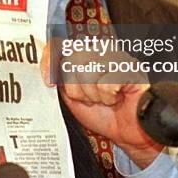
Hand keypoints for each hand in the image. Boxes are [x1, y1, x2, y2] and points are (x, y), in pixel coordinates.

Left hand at [41, 41, 162, 167]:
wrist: (127, 131)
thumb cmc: (103, 114)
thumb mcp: (72, 96)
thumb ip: (60, 80)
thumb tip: (47, 69)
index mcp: (83, 54)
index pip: (58, 45)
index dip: (49, 61)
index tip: (48, 82)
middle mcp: (99, 50)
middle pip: (71, 61)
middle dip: (76, 88)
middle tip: (90, 98)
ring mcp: (116, 56)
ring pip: (87, 72)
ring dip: (94, 95)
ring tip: (104, 99)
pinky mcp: (130, 67)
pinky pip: (106, 82)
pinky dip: (109, 97)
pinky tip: (116, 98)